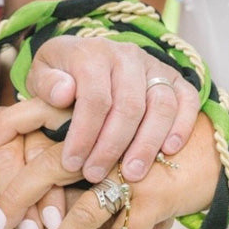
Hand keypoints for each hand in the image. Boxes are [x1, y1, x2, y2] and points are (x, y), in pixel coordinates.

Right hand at [0, 99, 70, 228]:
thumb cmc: (31, 207)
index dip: (48, 188)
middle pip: (7, 150)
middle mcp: (5, 124)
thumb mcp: (57, 194)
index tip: (54, 224)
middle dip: (18, 195)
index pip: (42, 149)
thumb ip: (70, 191)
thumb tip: (89, 212)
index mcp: (37, 128)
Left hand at [0, 112, 220, 228]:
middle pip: (52, 165)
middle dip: (21, 198)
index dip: (8, 127)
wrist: (218, 148)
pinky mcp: (156, 198)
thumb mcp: (125, 129)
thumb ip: (88, 136)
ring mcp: (132, 170)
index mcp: (99, 113)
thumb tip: (46, 149)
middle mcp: (113, 137)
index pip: (42, 113)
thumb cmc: (163, 139)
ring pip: (83, 212)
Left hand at [26, 35, 200, 182]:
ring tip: (131, 174)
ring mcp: (154, 65)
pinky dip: (182, 125)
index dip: (84, 134)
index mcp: (92, 52)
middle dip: (112, 146)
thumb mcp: (41, 75)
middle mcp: (127, 55)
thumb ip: (46, 84)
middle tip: (97, 175)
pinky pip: (187, 99)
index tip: (72, 163)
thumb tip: (64, 93)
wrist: (85, 57)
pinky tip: (169, 151)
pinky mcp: (174, 77)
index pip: (94, 97)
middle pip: (129, 105)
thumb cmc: (61, 75)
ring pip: (161, 104)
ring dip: (147, 143)